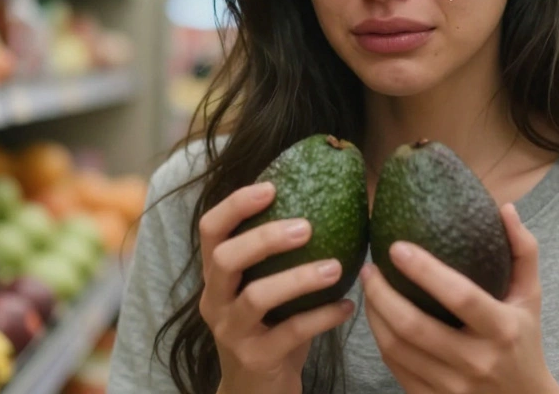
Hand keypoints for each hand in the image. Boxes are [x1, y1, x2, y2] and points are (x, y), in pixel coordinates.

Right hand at [199, 181, 355, 393]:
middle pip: (226, 259)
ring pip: (257, 297)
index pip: (210, 230)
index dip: (235, 205)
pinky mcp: (255, 360)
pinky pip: (290, 333)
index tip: (271, 186)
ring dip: (300, 278)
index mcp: (216, 278)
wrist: (255, 393)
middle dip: (265, 238)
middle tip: (307, 227)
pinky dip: (322, 316)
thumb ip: (279, 257)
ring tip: (336, 267)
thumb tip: (331, 200)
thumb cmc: (269, 330)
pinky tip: (348, 307)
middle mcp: (215, 302)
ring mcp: (231, 333)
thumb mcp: (264, 290)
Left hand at [361, 203, 558, 393]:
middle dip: (382, 294)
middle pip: (414, 327)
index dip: (425, 271)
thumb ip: (523, 251)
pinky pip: (395, 368)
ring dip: (374, 315)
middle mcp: (477, 361)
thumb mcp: (531, 297)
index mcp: (502, 330)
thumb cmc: (524, 341)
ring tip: (368, 288)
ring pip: (397, 349)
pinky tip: (377, 317)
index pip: (460, 296)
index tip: (396, 247)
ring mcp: (453, 387)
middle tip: (369, 269)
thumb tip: (504, 208)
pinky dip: (380, 340)